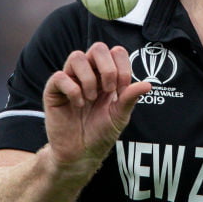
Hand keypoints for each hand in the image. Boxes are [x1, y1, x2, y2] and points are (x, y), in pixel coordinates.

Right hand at [42, 42, 151, 171]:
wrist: (81, 153)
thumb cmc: (100, 133)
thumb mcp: (120, 116)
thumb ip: (130, 98)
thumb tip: (148, 84)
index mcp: (106, 76)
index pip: (116, 52)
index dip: (122, 67)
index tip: (121, 90)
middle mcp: (88, 73)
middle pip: (98, 48)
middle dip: (107, 68)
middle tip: (108, 90)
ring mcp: (70, 80)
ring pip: (77, 57)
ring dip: (89, 78)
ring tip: (91, 98)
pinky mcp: (53, 91)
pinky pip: (60, 76)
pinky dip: (73, 90)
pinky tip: (78, 105)